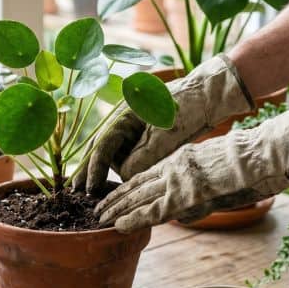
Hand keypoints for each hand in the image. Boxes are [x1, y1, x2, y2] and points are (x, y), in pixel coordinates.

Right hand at [73, 54, 254, 193]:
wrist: (209, 94)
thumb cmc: (188, 107)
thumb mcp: (166, 135)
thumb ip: (144, 156)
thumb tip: (126, 177)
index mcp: (124, 114)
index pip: (102, 144)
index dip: (93, 168)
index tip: (88, 188)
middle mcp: (123, 120)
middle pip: (102, 149)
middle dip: (91, 171)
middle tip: (79, 193)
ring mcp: (133, 127)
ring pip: (116, 154)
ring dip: (110, 171)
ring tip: (100, 192)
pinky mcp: (144, 135)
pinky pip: (130, 155)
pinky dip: (126, 168)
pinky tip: (123, 184)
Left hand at [96, 107, 288, 232]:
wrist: (256, 155)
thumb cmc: (243, 160)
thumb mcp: (212, 164)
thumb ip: (195, 180)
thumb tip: (187, 201)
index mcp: (179, 160)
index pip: (145, 175)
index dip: (126, 187)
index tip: (111, 196)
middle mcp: (172, 168)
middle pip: (135, 185)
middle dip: (115, 199)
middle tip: (96, 210)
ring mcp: (177, 180)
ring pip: (137, 196)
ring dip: (116, 209)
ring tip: (98, 218)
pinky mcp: (184, 193)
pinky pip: (152, 209)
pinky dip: (133, 218)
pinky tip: (118, 225)